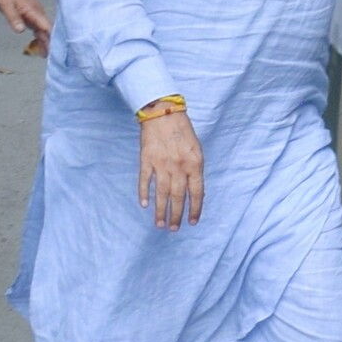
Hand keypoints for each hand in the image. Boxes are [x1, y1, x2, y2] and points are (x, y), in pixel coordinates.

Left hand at [0, 0, 51, 50]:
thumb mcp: (6, 6)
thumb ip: (14, 18)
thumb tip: (20, 30)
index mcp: (33, 12)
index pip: (46, 27)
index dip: (52, 38)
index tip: (56, 49)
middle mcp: (37, 13)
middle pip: (47, 30)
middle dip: (51, 43)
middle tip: (52, 57)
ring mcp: (35, 14)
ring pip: (43, 30)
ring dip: (45, 41)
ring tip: (45, 55)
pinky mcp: (31, 15)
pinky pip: (39, 27)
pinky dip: (40, 36)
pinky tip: (40, 44)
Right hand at [138, 110, 203, 230]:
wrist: (163, 112)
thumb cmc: (183, 131)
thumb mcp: (197, 149)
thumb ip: (195, 170)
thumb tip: (195, 192)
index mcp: (194, 163)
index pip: (197, 192)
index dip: (195, 209)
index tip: (192, 222)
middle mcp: (178, 166)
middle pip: (178, 197)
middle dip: (176, 215)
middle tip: (174, 229)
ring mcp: (161, 164)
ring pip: (162, 193)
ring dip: (161, 210)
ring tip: (160, 224)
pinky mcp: (146, 160)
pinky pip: (145, 181)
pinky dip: (144, 193)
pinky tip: (144, 205)